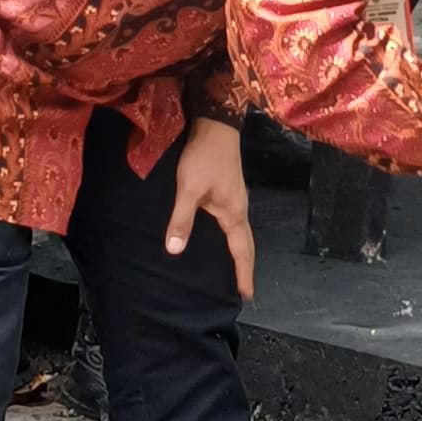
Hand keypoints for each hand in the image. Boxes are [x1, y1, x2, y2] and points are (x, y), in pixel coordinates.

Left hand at [163, 116, 254, 300]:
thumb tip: (174, 251)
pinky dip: (231, 237)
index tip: (247, 295)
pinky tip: (219, 238)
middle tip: (243, 289)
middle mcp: (239, 209)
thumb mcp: (189, 189)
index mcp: (234, 214)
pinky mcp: (228, 190)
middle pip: (246, 244)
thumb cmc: (204, 157)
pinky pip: (233, 222)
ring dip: (238, 252)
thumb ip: (182, 220)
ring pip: (240, 233)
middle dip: (245, 267)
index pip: (242, 251)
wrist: (216, 125)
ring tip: (232, 269)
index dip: (243, 274)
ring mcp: (235, 199)